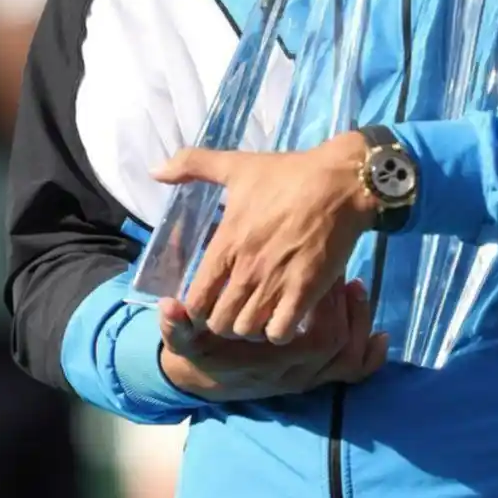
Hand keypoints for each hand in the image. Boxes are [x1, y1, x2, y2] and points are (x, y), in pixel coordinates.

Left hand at [153, 134, 376, 344]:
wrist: (342, 182)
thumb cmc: (289, 173)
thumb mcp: (237, 165)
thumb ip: (192, 166)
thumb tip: (155, 170)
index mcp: (227, 242)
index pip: (196, 299)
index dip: (197, 308)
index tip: (209, 300)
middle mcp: (247, 268)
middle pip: (219, 322)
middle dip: (222, 321)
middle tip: (233, 309)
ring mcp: (276, 282)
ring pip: (247, 330)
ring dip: (250, 327)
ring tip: (257, 314)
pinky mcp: (306, 290)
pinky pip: (280, 332)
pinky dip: (278, 332)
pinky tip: (283, 316)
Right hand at [159, 278, 386, 401]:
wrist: (204, 382)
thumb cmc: (201, 350)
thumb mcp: (183, 338)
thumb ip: (176, 323)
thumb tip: (168, 307)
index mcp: (269, 361)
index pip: (314, 336)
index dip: (325, 306)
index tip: (324, 272)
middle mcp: (293, 375)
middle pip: (337, 345)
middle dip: (347, 311)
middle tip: (347, 275)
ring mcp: (307, 380)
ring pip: (347, 360)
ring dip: (359, 323)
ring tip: (357, 287)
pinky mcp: (315, 380)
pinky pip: (351, 377)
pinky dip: (370, 360)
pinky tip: (382, 336)